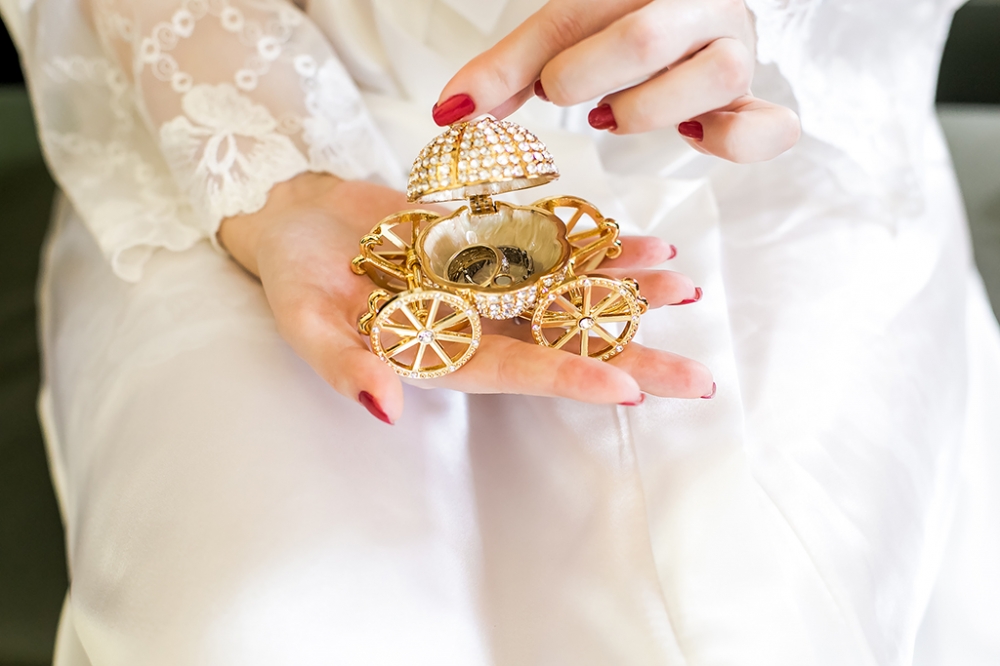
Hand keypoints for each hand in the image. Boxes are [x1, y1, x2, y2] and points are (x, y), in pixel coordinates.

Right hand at [220, 173, 714, 424]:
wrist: (296, 224)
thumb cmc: (291, 280)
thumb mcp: (303, 322)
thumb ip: (344, 365)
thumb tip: (385, 410)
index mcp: (439, 351)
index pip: (512, 372)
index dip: (565, 379)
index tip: (625, 390)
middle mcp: (477, 323)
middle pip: (561, 343)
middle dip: (628, 357)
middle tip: (697, 379)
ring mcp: (490, 281)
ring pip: (569, 291)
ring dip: (627, 293)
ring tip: (686, 290)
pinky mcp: (491, 240)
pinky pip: (554, 242)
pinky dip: (597, 243)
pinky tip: (647, 246)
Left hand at [432, 0, 799, 162]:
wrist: (690, 10)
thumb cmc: (620, 21)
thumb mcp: (563, 32)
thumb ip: (508, 69)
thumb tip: (450, 115)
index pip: (572, 16)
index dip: (518, 65)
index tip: (470, 107)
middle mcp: (704, 4)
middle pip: (646, 39)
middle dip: (583, 78)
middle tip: (564, 93)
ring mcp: (736, 50)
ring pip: (711, 79)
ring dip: (646, 110)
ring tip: (615, 113)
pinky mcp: (754, 100)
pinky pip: (768, 127)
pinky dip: (731, 141)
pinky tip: (692, 136)